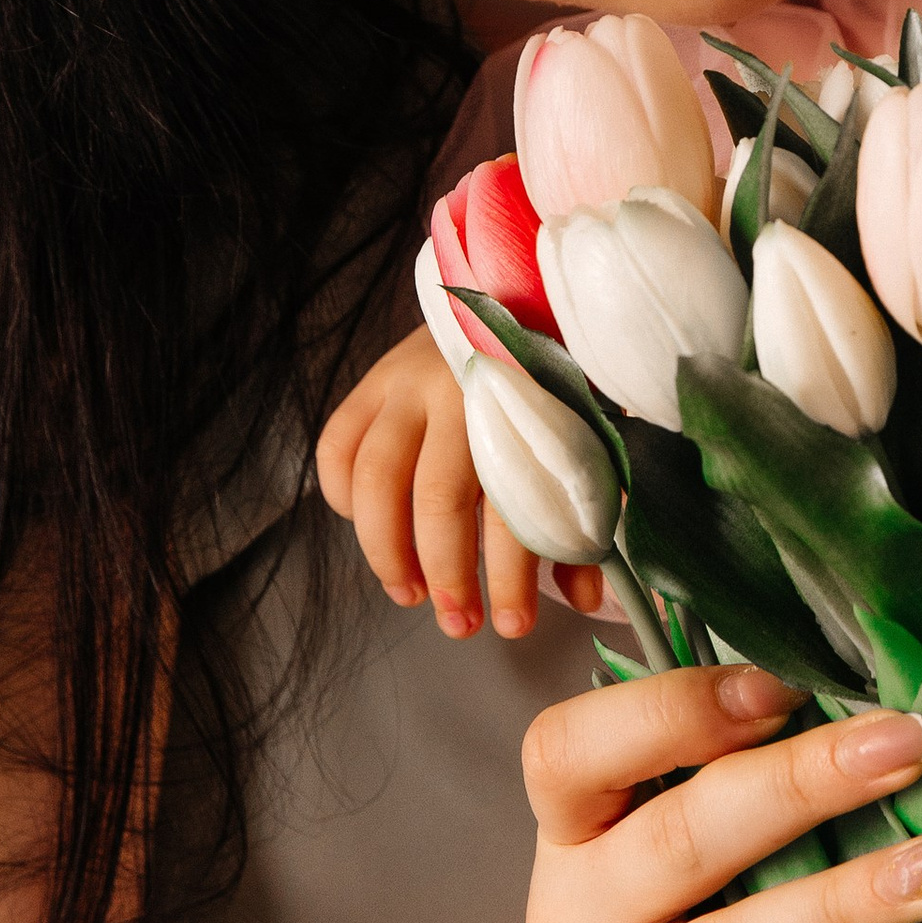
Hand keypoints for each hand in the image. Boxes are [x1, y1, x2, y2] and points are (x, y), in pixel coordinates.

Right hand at [316, 327, 599, 637]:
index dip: (510, 577)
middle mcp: (461, 392)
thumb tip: (585, 601)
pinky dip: (341, 500)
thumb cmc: (558, 386)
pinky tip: (371, 531)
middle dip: (446, 576)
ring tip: (409, 595)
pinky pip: (336, 448)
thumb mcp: (583, 445)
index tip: (513, 626)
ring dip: (386, 552)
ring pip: (375, 480)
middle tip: (460, 623)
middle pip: (438, 499)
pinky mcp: (372, 380)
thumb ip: (580, 519)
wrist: (523, 295)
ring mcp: (407, 383)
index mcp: (526, 408)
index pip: (513, 506)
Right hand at [521, 665, 921, 922]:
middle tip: (910, 744)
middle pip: (679, 839)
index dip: (671, 710)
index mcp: (573, 840)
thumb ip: (725, 784)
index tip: (786, 685)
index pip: (571, 752)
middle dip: (801, 783)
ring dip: (843, 903)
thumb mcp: (665, 867)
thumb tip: (868, 692)